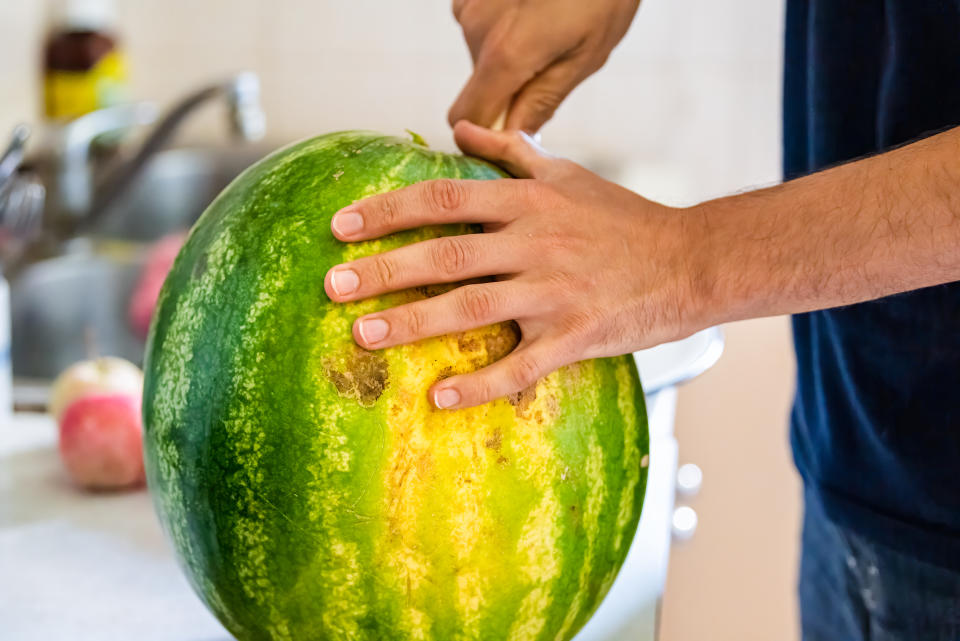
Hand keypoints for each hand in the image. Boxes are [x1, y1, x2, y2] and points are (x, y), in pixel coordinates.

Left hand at [324, 122, 704, 408]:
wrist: (693, 262)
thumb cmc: (625, 219)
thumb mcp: (570, 174)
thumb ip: (511, 153)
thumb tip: (459, 131)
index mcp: (529, 202)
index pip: (444, 199)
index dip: (388, 210)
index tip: (342, 226)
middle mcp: (535, 243)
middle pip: (445, 254)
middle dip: (384, 269)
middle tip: (333, 285)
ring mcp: (554, 292)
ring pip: (471, 308)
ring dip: (413, 322)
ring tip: (363, 335)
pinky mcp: (575, 337)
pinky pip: (520, 366)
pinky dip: (479, 385)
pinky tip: (439, 398)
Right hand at [449, 0, 640, 131]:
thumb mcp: (586, 53)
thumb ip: (544, 99)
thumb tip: (515, 137)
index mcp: (505, 55)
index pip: (468, 118)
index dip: (485, 132)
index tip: (512, 131)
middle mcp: (476, 29)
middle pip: (478, 84)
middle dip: (507, 86)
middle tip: (551, 62)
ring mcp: (469, 2)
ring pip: (479, 50)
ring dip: (505, 50)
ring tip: (548, 24)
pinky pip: (479, 20)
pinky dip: (501, 22)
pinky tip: (531, 5)